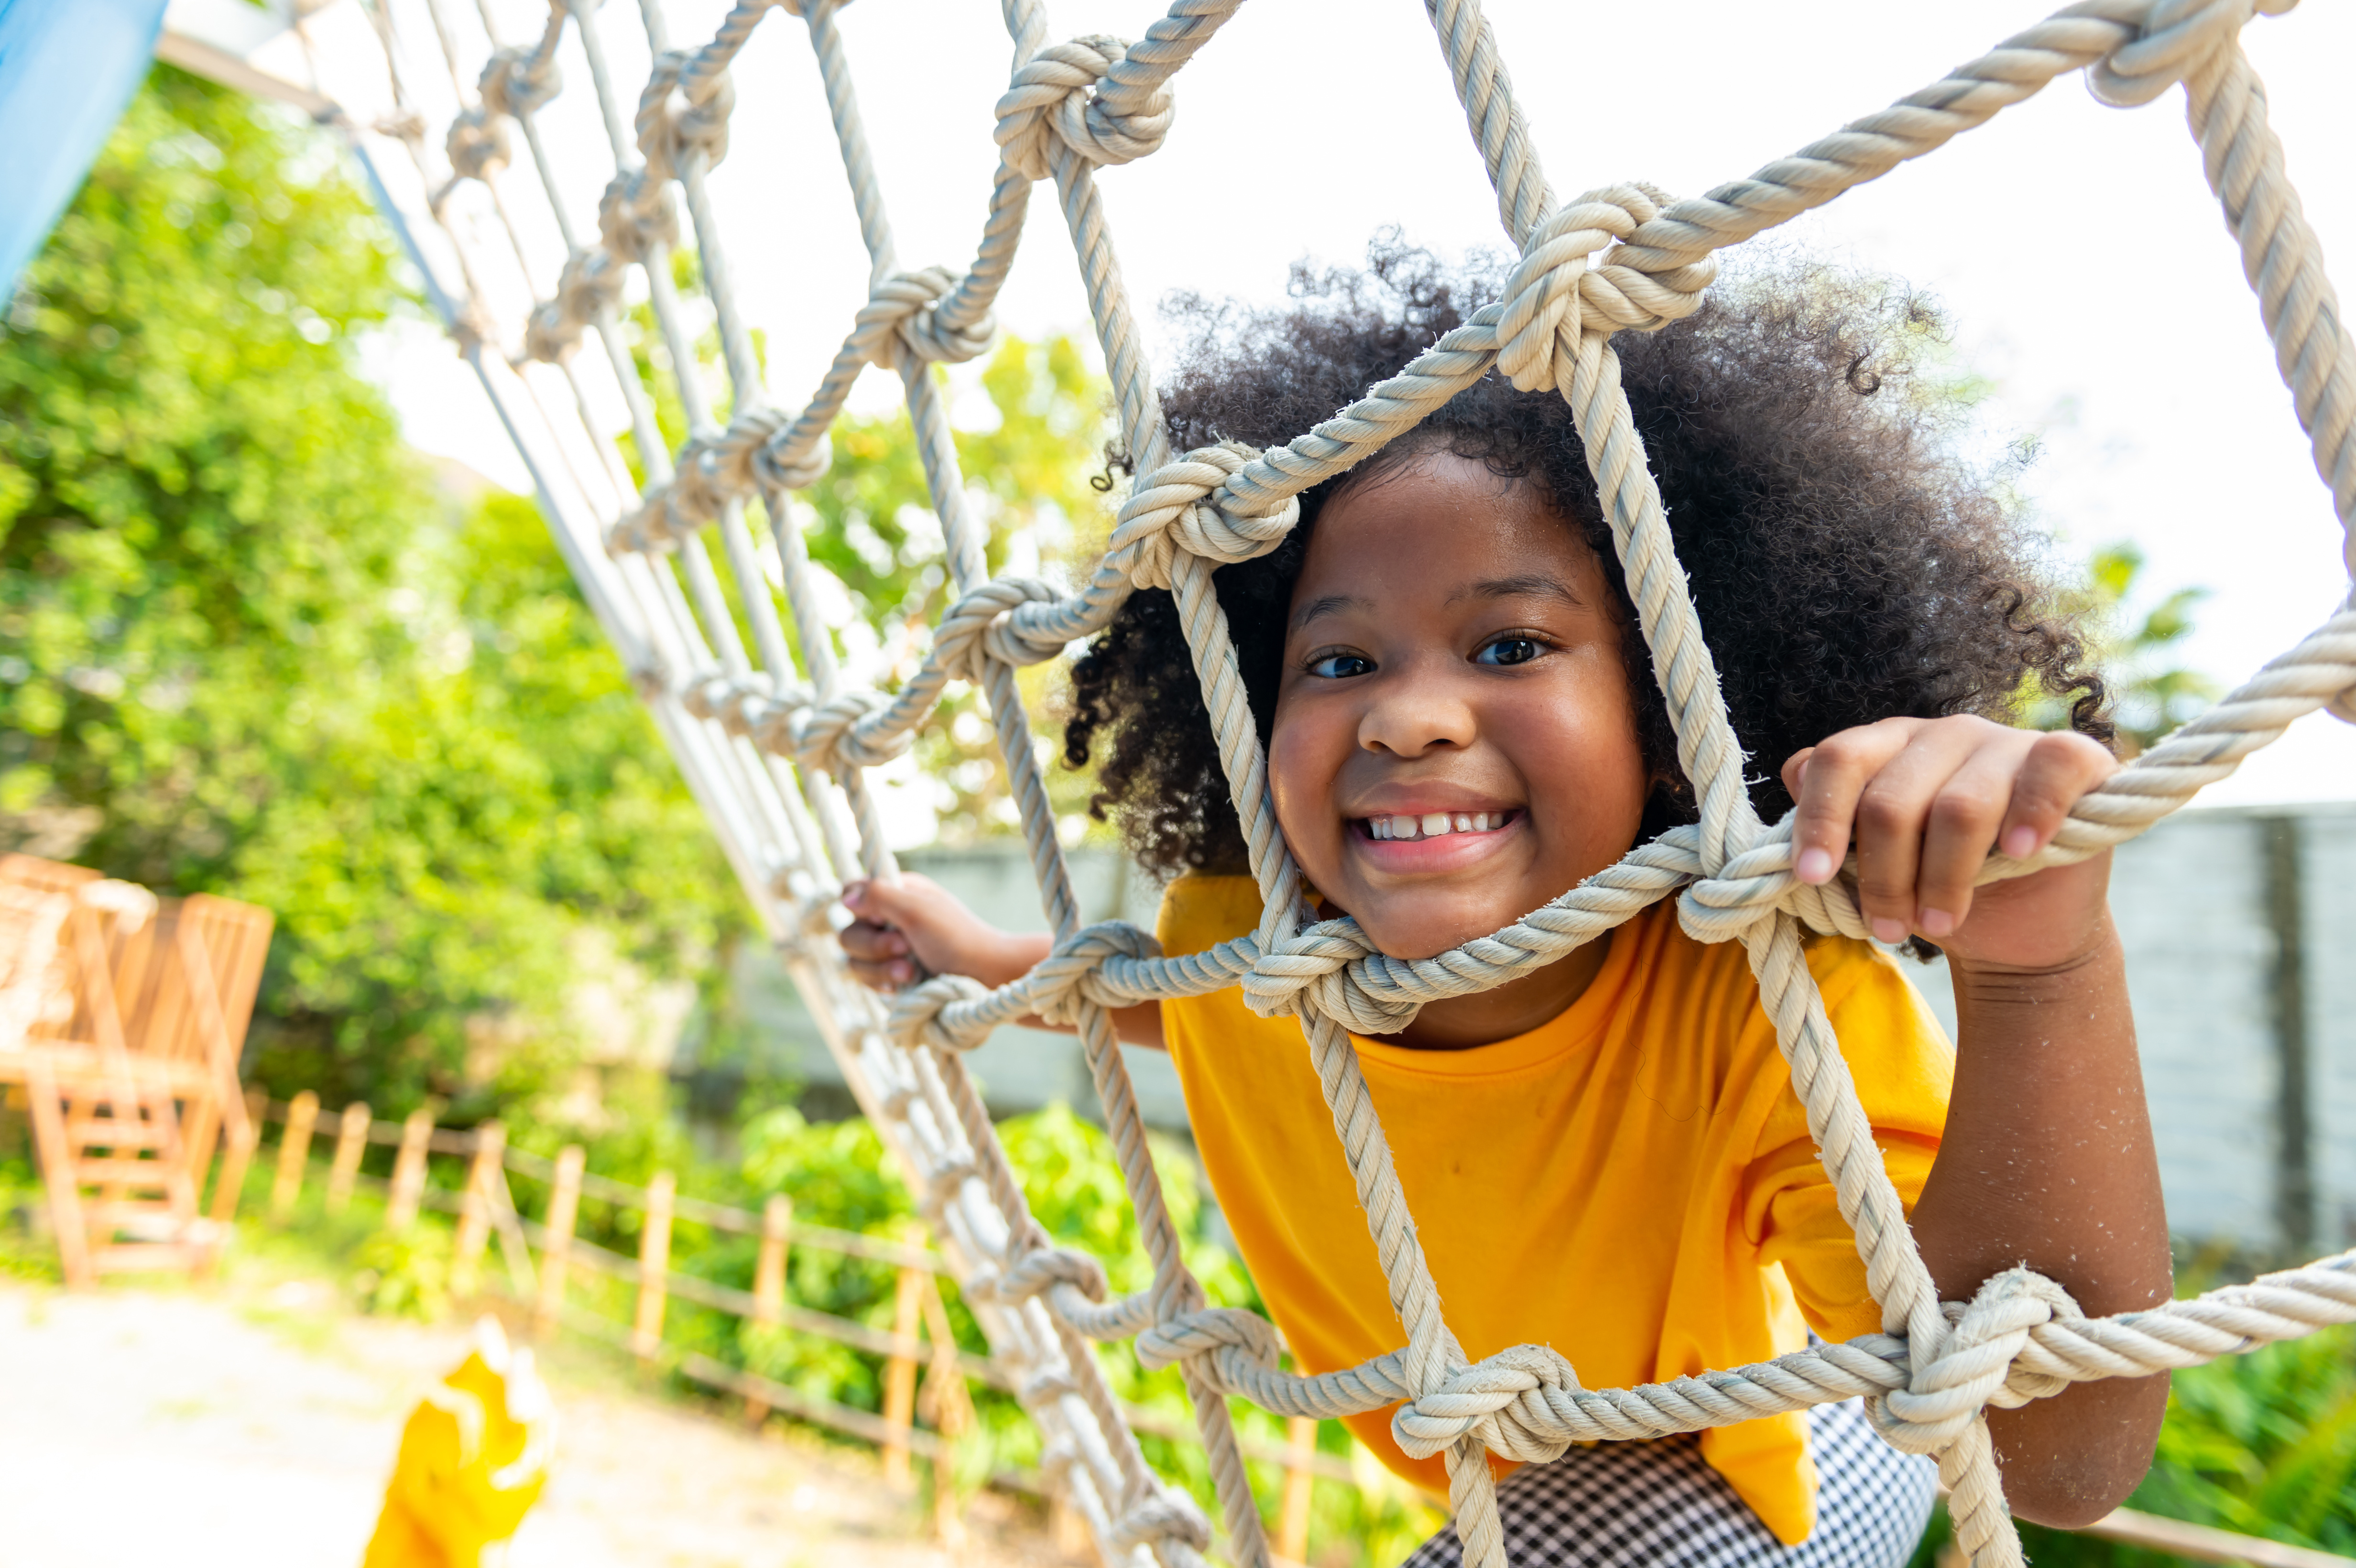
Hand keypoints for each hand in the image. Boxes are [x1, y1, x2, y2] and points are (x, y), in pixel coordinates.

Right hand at [838, 874, 1045, 991]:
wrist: (983, 977)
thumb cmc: (956, 938)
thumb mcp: (917, 909)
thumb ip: (879, 896)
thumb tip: (846, 898)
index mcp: (897, 894)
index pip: (852, 892)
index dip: (858, 907)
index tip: (881, 918)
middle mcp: (888, 920)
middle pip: (848, 931)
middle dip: (874, 945)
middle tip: (905, 947)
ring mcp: (887, 951)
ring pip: (852, 960)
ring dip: (881, 967)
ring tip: (910, 971)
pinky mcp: (889, 977)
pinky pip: (865, 980)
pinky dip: (882, 982)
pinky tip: (904, 984)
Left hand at [1781, 716, 2118, 971]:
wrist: (2022, 928)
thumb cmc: (1936, 888)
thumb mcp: (1874, 864)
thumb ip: (1836, 830)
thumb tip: (1792, 795)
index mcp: (1887, 748)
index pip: (1837, 760)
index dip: (1820, 819)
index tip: (1811, 877)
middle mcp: (1943, 734)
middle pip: (1892, 800)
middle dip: (1883, 877)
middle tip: (1887, 928)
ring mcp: (2007, 743)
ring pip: (1959, 808)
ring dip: (1942, 880)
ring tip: (1938, 926)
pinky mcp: (2072, 759)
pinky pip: (2048, 773)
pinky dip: (2032, 816)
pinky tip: (2018, 853)